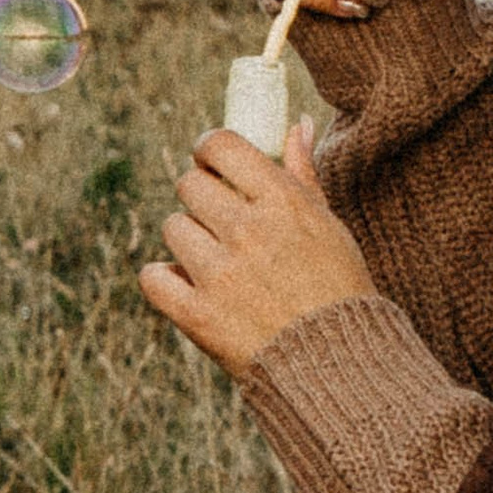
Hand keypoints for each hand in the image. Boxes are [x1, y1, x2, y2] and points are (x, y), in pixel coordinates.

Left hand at [138, 123, 375, 375]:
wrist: (339, 367)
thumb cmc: (339, 291)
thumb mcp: (330, 228)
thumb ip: (304, 175)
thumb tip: (297, 125)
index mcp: (282, 202)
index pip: (219, 146)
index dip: (208, 151)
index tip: (212, 165)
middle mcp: (248, 231)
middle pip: (190, 185)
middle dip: (201, 199)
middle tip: (220, 223)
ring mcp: (220, 274)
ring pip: (172, 227)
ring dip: (188, 241)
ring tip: (217, 263)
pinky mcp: (198, 316)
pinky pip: (153, 276)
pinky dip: (165, 280)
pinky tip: (189, 287)